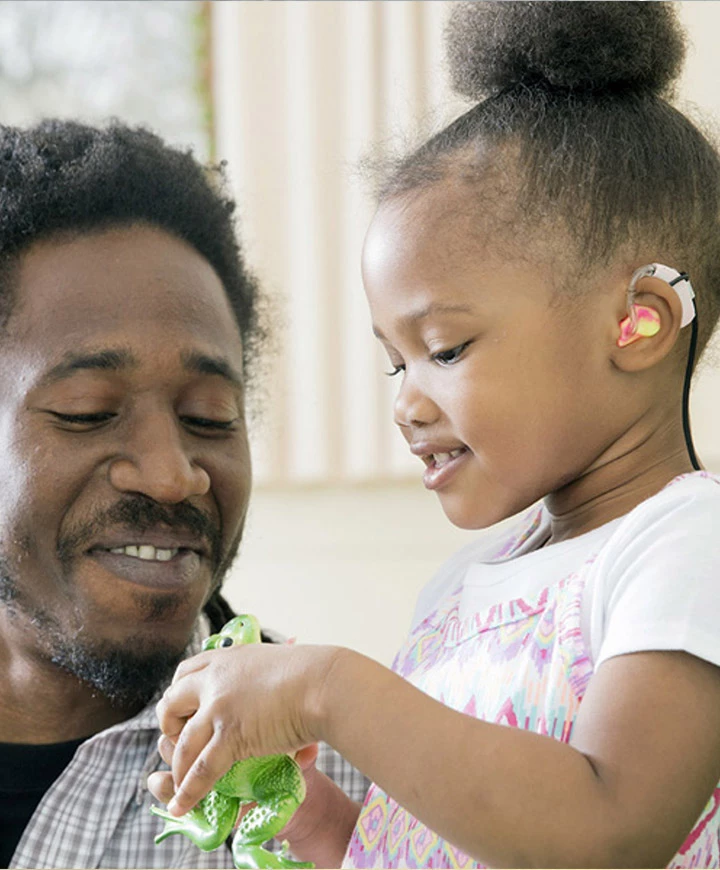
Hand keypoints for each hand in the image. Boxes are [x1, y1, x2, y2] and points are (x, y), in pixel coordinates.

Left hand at [155, 642, 341, 815]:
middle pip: (172, 703)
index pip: (186, 672)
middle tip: (175, 742)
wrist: (325, 683)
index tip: (182, 709)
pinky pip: (201, 769)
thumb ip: (263, 679)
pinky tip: (182, 805)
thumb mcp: (277, 665)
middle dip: (168, 727)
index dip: (179, 694)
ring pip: (182, 744)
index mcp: (227, 658)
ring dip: (177, 769)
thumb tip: (278, 680)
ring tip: (177, 787)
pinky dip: (188, 791)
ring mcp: (218, 707)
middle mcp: (215, 679)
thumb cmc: (314, 675)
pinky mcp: (229, 734)